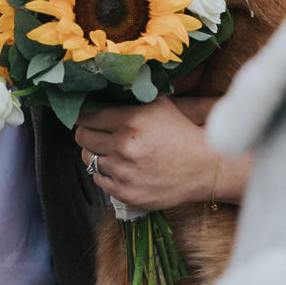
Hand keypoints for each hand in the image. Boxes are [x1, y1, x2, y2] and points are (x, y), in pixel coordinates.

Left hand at [75, 98, 249, 211]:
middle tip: (95, 132)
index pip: (87, 116)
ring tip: (111, 150)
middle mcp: (125, 146)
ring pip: (89, 159)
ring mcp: (125, 172)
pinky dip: (105, 173)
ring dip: (96, 153)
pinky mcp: (126, 193)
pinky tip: (120, 166)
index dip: (84, 115)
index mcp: (131, 120)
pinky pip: (98, 180)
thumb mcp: (158, 104)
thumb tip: (99, 91)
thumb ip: (129, 97)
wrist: (203, 166)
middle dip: (86, 133)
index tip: (86, 115)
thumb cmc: (179, 131)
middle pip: (83, 138)